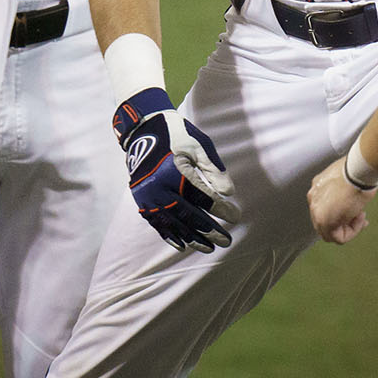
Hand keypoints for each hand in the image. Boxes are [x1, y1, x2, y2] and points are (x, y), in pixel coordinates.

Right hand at [114, 87, 235, 252]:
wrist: (143, 129)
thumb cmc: (177, 134)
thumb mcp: (199, 145)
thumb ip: (213, 169)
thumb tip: (229, 193)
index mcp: (175, 172)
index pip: (203, 198)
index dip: (221, 209)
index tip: (236, 217)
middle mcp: (159, 187)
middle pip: (188, 215)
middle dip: (209, 230)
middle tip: (226, 241)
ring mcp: (148, 196)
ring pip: (173, 223)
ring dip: (192, 238)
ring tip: (209, 248)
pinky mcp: (141, 199)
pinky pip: (157, 223)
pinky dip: (170, 235)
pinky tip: (183, 245)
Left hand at [308, 158, 377, 244]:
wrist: (358, 170)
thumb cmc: (358, 170)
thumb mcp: (351, 177)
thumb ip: (347, 188)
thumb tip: (357, 196)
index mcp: (318, 186)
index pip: (326, 207)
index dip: (343, 212)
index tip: (358, 211)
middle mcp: (314, 198)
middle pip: (326, 221)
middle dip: (345, 223)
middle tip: (362, 219)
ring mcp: (316, 210)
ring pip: (330, 233)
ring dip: (349, 228)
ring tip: (361, 216)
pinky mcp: (324, 221)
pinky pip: (338, 238)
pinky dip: (352, 232)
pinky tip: (360, 219)